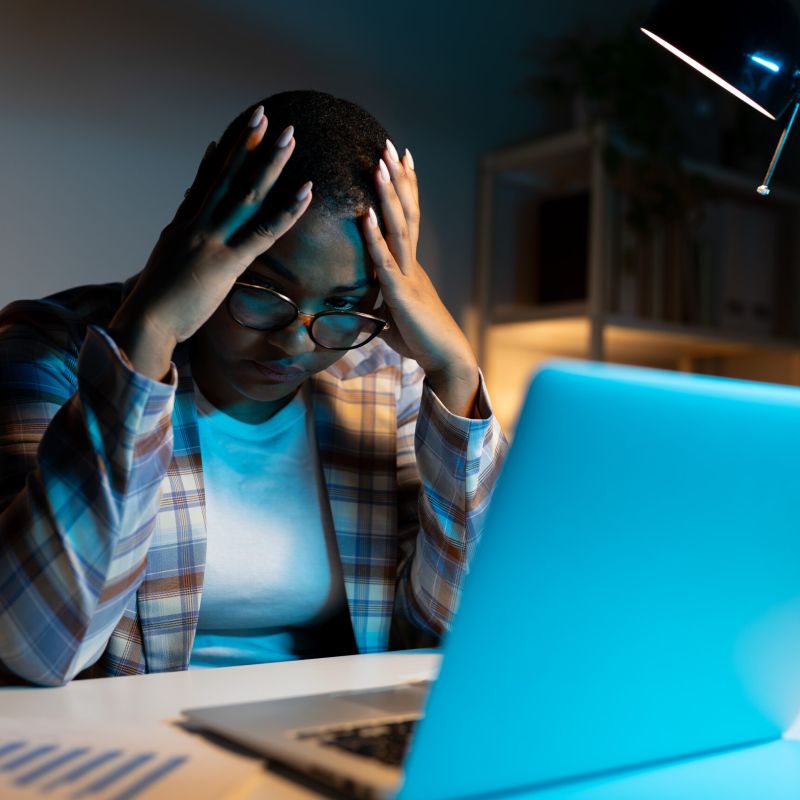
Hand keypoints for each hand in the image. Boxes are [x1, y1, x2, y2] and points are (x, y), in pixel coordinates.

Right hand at [109, 106, 312, 378]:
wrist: (145, 324)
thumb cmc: (156, 306)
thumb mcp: (165, 265)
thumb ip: (179, 239)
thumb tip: (184, 217)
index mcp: (182, 228)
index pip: (203, 185)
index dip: (218, 160)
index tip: (230, 135)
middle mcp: (196, 225)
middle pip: (226, 177)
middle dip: (246, 143)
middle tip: (264, 114)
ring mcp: (212, 240)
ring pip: (246, 193)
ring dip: (269, 161)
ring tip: (288, 134)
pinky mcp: (227, 262)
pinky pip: (264, 231)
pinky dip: (287, 209)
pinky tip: (306, 189)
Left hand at [362, 142, 479, 416]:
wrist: (444, 358)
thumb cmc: (419, 338)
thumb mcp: (393, 311)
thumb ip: (378, 295)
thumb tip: (358, 291)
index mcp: (411, 265)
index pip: (408, 218)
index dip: (405, 187)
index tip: (398, 158)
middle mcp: (413, 263)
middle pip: (406, 212)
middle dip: (398, 178)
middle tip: (389, 145)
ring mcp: (409, 276)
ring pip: (400, 229)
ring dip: (389, 196)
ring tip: (379, 164)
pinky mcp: (402, 295)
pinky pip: (386, 262)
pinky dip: (374, 238)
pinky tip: (366, 215)